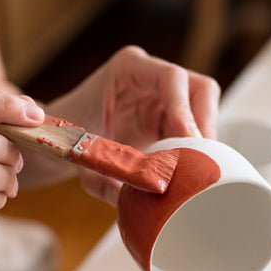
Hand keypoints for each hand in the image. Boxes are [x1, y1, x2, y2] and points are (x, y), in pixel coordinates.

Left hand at [50, 46, 220, 203]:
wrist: (65, 138)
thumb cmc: (71, 140)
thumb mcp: (83, 160)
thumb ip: (103, 181)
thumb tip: (131, 202)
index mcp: (127, 69)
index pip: (170, 78)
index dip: (184, 108)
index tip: (190, 139)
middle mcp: (151, 74)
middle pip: (199, 88)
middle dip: (205, 124)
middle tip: (200, 158)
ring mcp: (166, 91)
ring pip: (206, 105)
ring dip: (206, 136)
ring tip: (195, 165)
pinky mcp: (173, 112)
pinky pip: (199, 124)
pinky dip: (199, 145)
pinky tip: (188, 164)